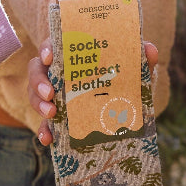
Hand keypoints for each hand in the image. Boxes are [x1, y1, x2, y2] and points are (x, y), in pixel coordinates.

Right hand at [28, 37, 158, 145]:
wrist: (128, 107)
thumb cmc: (124, 79)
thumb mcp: (133, 70)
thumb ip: (141, 60)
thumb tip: (150, 50)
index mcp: (72, 54)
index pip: (52, 45)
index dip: (46, 49)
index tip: (50, 57)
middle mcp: (58, 72)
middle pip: (36, 70)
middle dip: (39, 81)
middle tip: (51, 93)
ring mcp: (55, 96)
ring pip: (35, 95)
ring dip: (38, 104)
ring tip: (51, 114)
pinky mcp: (57, 118)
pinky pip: (44, 124)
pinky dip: (44, 131)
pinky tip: (49, 140)